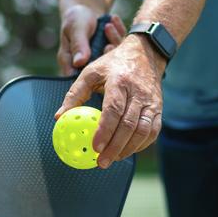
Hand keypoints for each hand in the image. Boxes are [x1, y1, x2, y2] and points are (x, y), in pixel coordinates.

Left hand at [55, 34, 166, 167]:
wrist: (146, 53)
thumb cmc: (113, 64)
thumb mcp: (90, 72)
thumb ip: (74, 94)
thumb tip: (59, 117)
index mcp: (119, 81)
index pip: (113, 109)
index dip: (105, 130)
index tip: (94, 147)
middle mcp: (138, 92)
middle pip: (129, 125)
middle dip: (115, 147)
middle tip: (101, 162)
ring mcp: (151, 101)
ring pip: (143, 131)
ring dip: (128, 149)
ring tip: (113, 159)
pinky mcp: (159, 108)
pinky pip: (153, 131)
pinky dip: (141, 145)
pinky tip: (128, 151)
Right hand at [58, 5, 126, 74]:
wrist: (86, 9)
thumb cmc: (75, 19)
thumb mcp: (75, 28)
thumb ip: (78, 45)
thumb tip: (79, 62)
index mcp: (72, 64)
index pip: (81, 78)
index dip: (93, 71)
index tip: (102, 52)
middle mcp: (88, 66)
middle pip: (101, 70)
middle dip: (107, 56)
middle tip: (109, 44)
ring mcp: (103, 60)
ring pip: (114, 58)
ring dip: (114, 40)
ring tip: (108, 26)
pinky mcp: (115, 53)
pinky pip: (122, 46)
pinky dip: (119, 32)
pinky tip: (114, 19)